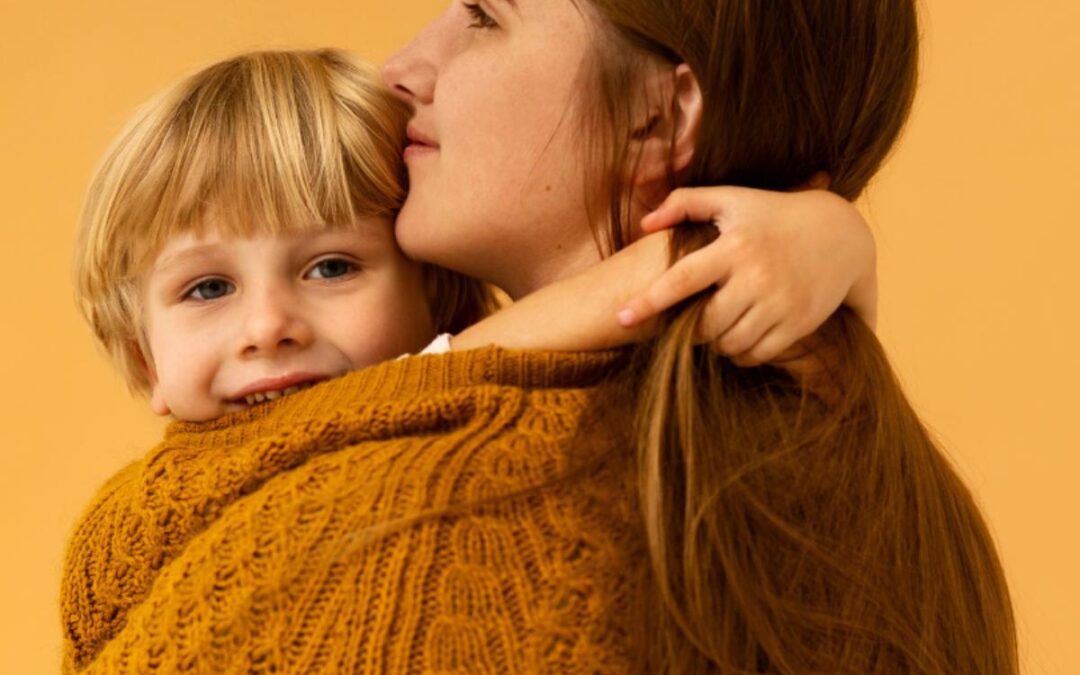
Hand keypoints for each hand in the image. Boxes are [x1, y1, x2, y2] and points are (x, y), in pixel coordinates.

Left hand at [616, 186, 876, 366]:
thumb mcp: (733, 198)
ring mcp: (779, 302)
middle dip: (692, 329)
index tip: (621, 317)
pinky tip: (742, 337)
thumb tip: (645, 224)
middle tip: (694, 320)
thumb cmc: (773, 215)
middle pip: (704, 324)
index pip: (681, 278)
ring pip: (728, 344)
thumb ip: (685, 203)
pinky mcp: (799, 323)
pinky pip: (756, 354)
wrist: (841, 234)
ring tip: (720, 326)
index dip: (649, 301)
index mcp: (734, 246)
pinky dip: (742, 354)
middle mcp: (756, 276)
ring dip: (716, 343)